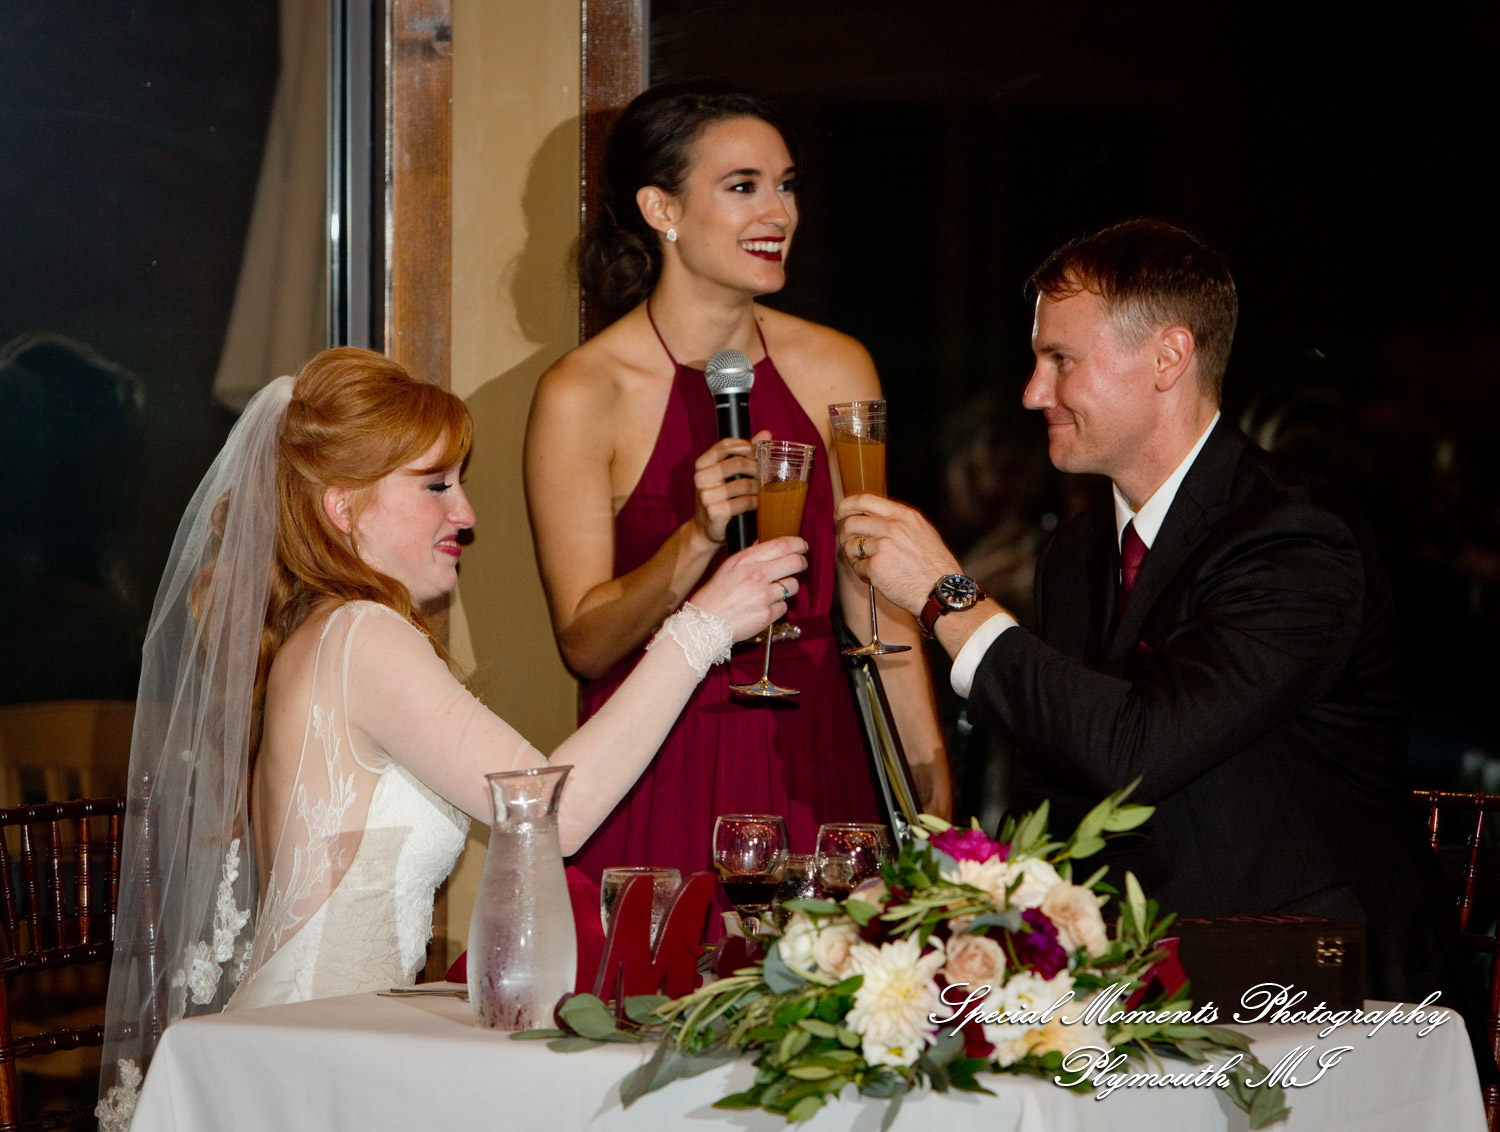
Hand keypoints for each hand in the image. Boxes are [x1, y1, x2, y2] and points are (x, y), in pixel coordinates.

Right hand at [688, 536, 808, 641]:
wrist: (706, 623)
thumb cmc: (715, 594)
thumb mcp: (729, 566)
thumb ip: (750, 555)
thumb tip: (769, 545)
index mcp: (746, 560)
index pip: (782, 545)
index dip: (797, 543)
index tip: (802, 545)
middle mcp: (757, 575)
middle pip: (795, 562)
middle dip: (801, 562)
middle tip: (799, 564)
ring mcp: (764, 596)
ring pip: (793, 585)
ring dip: (788, 586)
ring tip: (774, 590)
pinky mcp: (767, 615)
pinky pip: (784, 606)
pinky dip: (777, 606)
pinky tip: (764, 606)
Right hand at [691, 430, 771, 546]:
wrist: (705, 530)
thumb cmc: (719, 498)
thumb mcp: (726, 473)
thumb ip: (744, 452)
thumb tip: (766, 434)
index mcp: (702, 464)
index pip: (725, 445)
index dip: (746, 446)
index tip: (759, 452)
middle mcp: (701, 478)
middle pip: (737, 463)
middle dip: (757, 467)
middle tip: (768, 473)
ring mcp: (706, 496)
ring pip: (744, 484)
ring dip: (760, 487)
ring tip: (767, 489)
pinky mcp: (715, 512)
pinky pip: (744, 502)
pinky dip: (756, 502)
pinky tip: (760, 502)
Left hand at [834, 494, 963, 614]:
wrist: (942, 590)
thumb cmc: (934, 565)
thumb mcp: (921, 531)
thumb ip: (897, 521)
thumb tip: (870, 518)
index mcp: (903, 515)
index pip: (864, 500)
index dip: (846, 505)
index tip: (839, 513)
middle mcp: (892, 527)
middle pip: (851, 523)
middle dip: (844, 534)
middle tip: (848, 544)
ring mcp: (882, 546)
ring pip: (850, 546)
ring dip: (853, 557)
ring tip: (867, 565)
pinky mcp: (876, 566)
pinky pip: (857, 567)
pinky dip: (862, 574)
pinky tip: (876, 578)